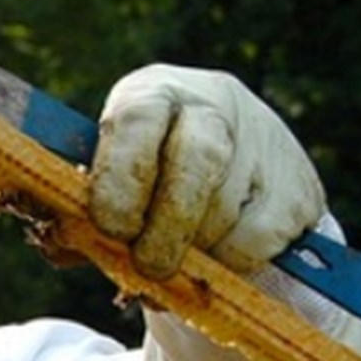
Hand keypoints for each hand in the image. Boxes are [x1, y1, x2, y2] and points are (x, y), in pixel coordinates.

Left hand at [89, 65, 324, 279]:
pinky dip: (232, 262)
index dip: (121, 179)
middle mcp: (214, 103)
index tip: (110, 227)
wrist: (230, 163)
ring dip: (195, 252)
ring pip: (227, 210)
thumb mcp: (108, 180)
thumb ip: (79, 213)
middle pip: (196, 162)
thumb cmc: (145, 179)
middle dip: (166, 227)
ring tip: (177, 259)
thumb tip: (61, 246)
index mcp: (151, 93)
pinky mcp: (299, 186)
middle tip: (149, 267)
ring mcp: (265, 140)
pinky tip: (216, 256)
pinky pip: (259, 239)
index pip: (137, 121)